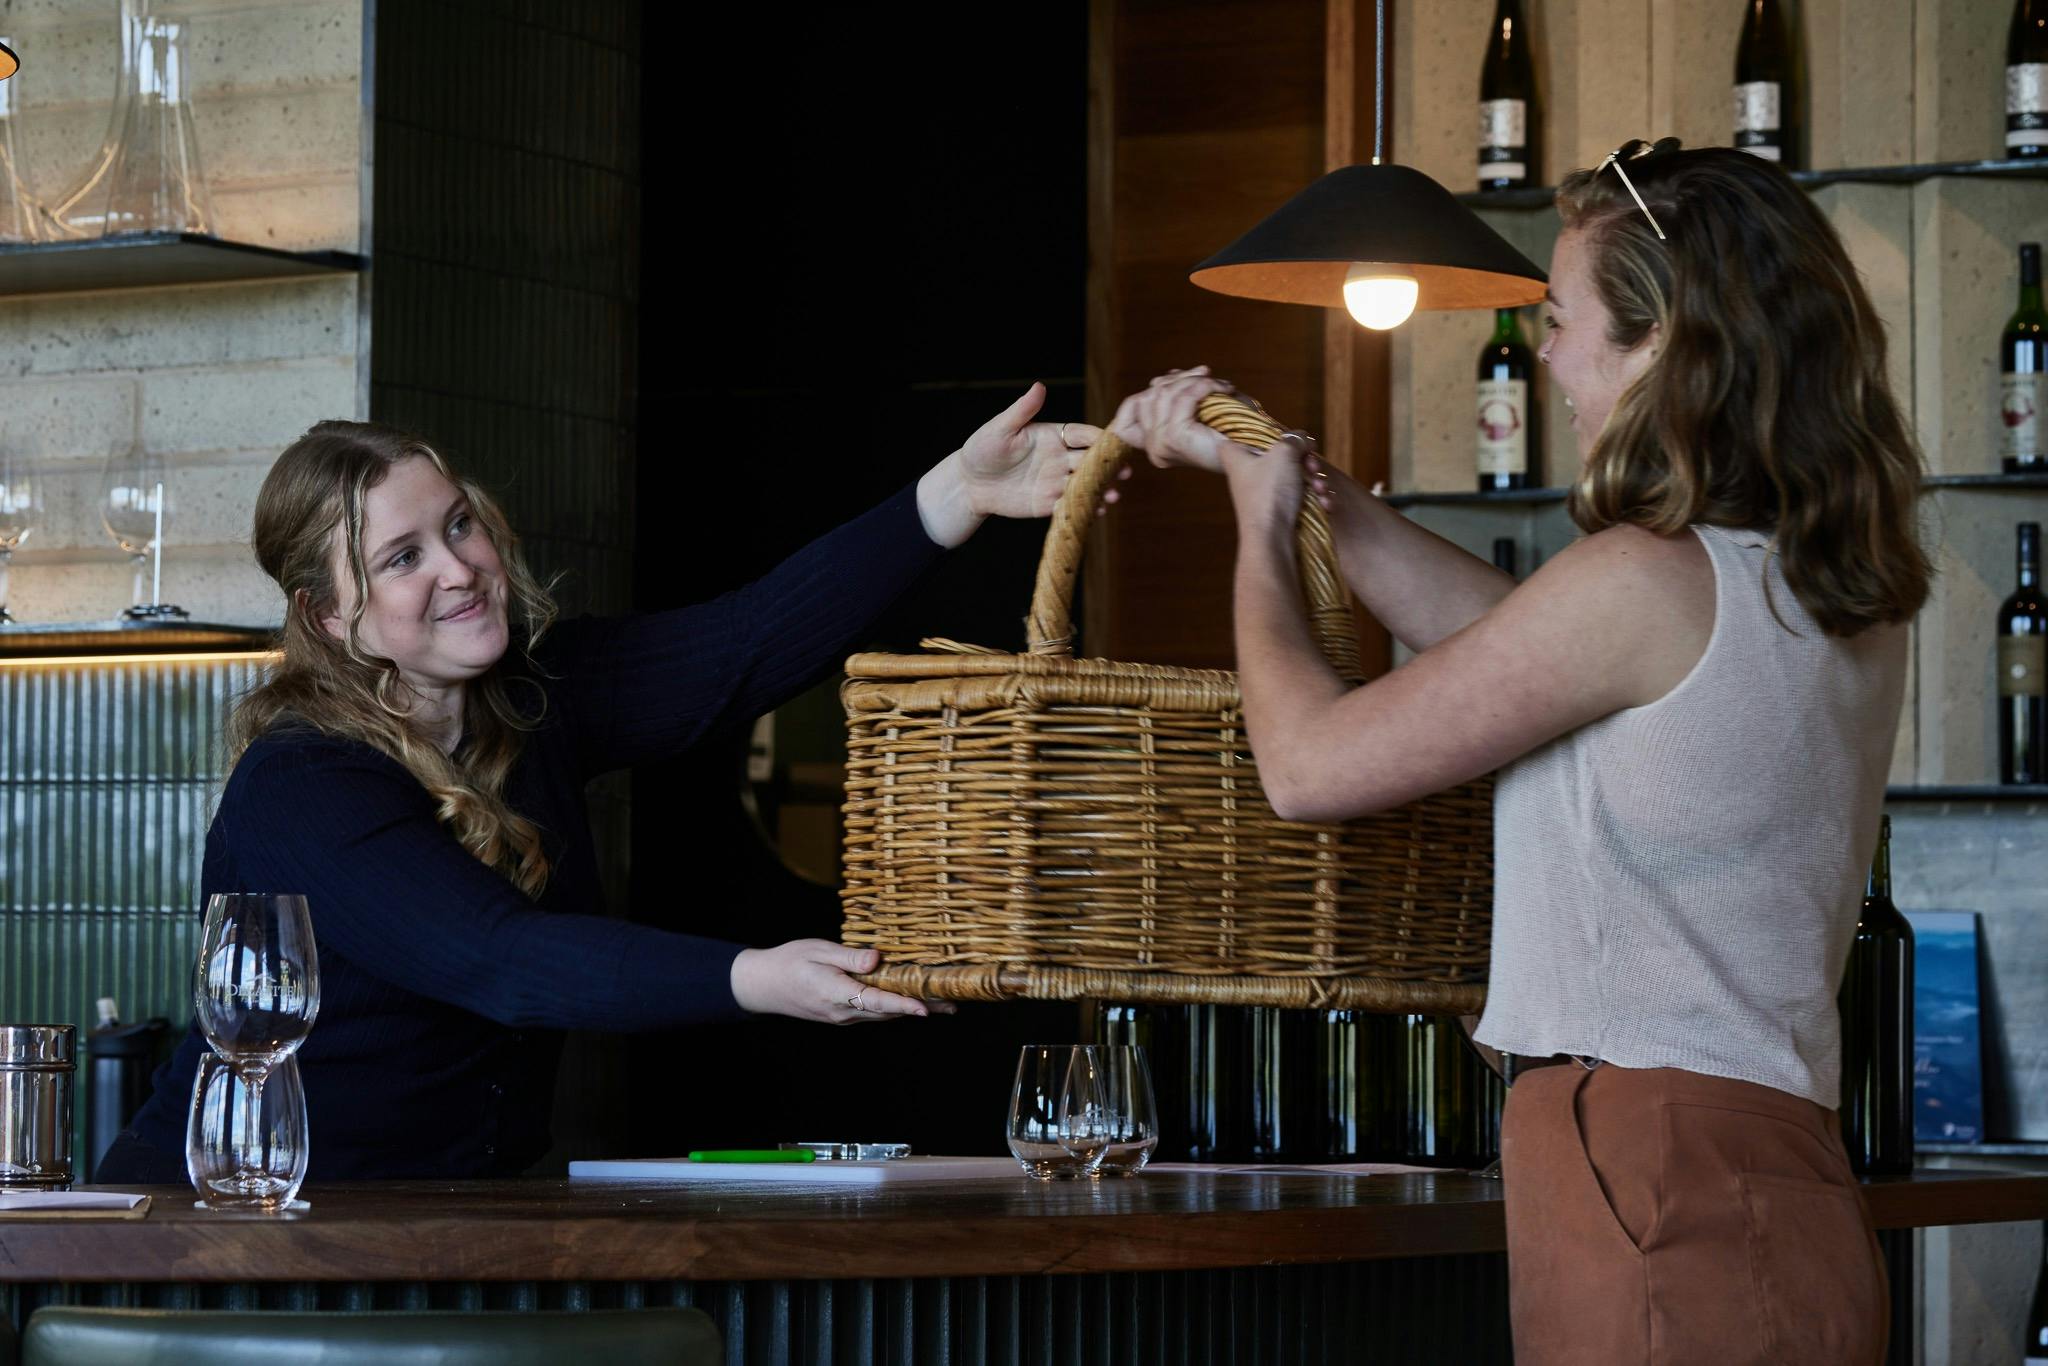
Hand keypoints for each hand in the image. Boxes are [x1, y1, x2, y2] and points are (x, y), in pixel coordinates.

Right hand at [728, 940, 956, 1023]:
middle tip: (953, 1002)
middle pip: (888, 1012)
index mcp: (835, 993)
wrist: (763, 985)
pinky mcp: (843, 1015)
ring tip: (943, 1003)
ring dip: (912, 1009)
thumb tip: (877, 959)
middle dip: (920, 1007)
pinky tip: (912, 1000)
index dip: (902, 1005)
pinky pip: (874, 1012)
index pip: (875, 1001)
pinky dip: (895, 1007)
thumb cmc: (789, 961)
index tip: (924, 1009)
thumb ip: (848, 957)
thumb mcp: (817, 950)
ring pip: (883, 1014)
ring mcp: (843, 1017)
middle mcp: (842, 1011)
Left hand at [917, 383, 1102, 546]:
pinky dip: (1084, 508)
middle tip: (1124, 472)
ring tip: (1112, 496)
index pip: (1082, 435)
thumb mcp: (1000, 428)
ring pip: (1084, 484)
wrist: (969, 483)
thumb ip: (1022, 410)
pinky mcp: (1048, 502)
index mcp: (1052, 436)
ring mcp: (1055, 481)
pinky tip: (1096, 512)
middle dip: (1107, 466)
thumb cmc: (982, 449)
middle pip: (1089, 461)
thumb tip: (1039, 387)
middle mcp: (1059, 458)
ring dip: (1100, 489)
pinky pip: (1070, 505)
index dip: (1099, 438)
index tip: (1114, 442)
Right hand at [1108, 367, 1244, 473]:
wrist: (1257, 450)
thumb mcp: (1195, 411)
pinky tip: (1222, 388)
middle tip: (1205, 375)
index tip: (1166, 382)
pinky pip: (1182, 399)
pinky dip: (1203, 386)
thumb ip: (1173, 397)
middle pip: (1150, 396)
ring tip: (1218, 384)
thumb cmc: (1232, 430)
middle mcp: (1153, 448)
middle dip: (1179, 379)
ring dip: (1194, 380)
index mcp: (1154, 446)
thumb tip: (1160, 379)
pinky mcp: (1175, 438)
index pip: (1123, 422)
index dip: (1138, 399)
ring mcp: (1161, 444)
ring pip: (1164, 393)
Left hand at [1227, 428, 1320, 535]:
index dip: (1256, 432)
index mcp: (1236, 456)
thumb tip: (1304, 439)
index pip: (1236, 435)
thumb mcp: (1284, 452)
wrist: (1272, 539)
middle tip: (1311, 465)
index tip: (1276, 436)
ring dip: (1314, 479)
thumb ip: (1295, 438)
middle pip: (1278, 454)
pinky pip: (1300, 495)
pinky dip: (1315, 497)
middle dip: (1303, 459)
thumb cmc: (1270, 492)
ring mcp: (1264, 493)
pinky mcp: (1279, 509)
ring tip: (1319, 487)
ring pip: (1294, 475)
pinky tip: (1324, 503)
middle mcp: (1247, 474)